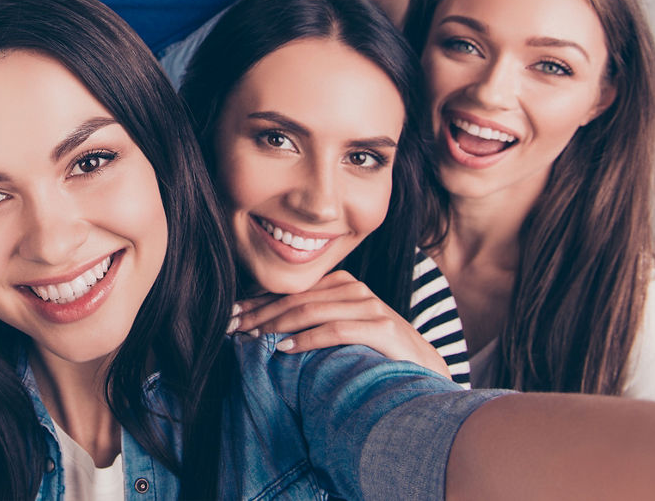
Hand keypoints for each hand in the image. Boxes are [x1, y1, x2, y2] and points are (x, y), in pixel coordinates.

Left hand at [229, 270, 451, 378]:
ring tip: (249, 337)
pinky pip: (335, 330)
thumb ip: (310, 321)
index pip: (289, 290)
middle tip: (231, 327)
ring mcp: (369, 306)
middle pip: (294, 298)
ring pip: (309, 311)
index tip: (229, 315)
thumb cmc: (375, 352)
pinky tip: (284, 349)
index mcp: (340, 284)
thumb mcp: (340, 329)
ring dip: (274, 324)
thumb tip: (260, 327)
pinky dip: (306, 339)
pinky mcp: (382, 327)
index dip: (256, 302)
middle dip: (258, 313)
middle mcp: (354, 289)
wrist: (426, 370)